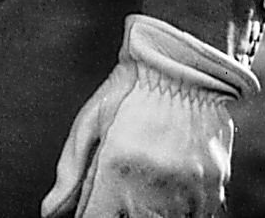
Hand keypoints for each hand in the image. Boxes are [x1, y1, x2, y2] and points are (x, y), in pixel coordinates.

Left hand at [41, 15, 253, 217]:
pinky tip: (168, 192)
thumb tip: (49, 212)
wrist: (184, 63)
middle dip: (119, 215)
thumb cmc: (130, 89)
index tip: (90, 208)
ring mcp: (189, 188)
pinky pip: (196, 215)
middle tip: (114, 198)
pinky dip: (180, 210)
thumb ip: (70, 173)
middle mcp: (155, 184)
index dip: (90, 215)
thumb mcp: (90, 122)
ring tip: (141, 188)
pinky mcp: (215, 186)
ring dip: (149, 214)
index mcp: (118, 169)